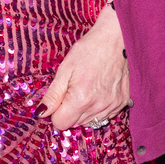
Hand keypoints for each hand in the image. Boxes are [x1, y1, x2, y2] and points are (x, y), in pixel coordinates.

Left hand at [42, 6, 129, 129]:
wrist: (116, 39)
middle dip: (70, 111)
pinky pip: (106, 115)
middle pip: (76, 123)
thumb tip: (41, 113)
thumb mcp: (64, 70)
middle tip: (74, 90)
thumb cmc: (88, 50)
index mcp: (80, 99)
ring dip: (85, 111)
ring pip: (91, 121)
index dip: (56, 112)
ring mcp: (113, 105)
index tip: (60, 98)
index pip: (61, 123)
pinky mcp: (123, 102)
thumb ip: (52, 95)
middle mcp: (98, 106)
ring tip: (88, 89)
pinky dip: (99, 108)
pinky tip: (99, 91)